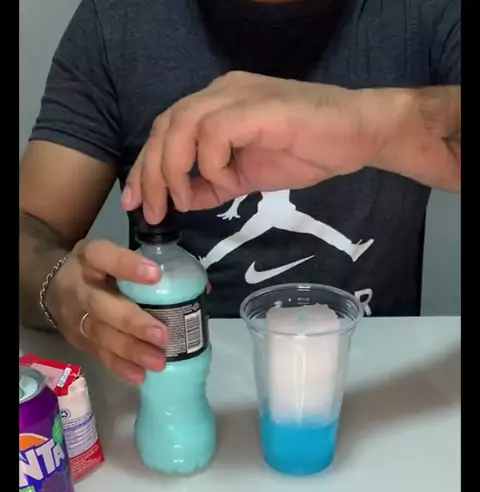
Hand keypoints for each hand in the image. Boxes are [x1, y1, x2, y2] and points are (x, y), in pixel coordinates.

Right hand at [46, 239, 167, 384]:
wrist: (52, 287)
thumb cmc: (99, 269)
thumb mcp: (115, 255)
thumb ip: (151, 265)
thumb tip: (202, 288)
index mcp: (90, 258)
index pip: (104, 256)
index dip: (127, 265)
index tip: (155, 275)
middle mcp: (79, 287)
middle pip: (101, 305)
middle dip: (133, 322)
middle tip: (162, 335)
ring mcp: (76, 316)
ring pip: (101, 335)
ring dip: (131, 351)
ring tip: (159, 361)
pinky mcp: (78, 340)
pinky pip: (99, 355)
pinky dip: (120, 367)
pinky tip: (140, 376)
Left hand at [122, 71, 384, 221]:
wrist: (357, 134)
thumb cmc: (308, 150)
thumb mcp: (248, 175)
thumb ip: (215, 183)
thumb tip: (185, 199)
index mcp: (216, 104)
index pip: (166, 129)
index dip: (147, 166)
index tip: (139, 203)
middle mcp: (221, 92)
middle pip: (165, 125)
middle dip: (150, 172)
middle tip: (151, 210)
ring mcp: (239, 95)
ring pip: (182, 124)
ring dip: (173, 168)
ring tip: (182, 201)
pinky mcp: (259, 108)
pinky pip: (215, 131)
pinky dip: (211, 162)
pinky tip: (226, 182)